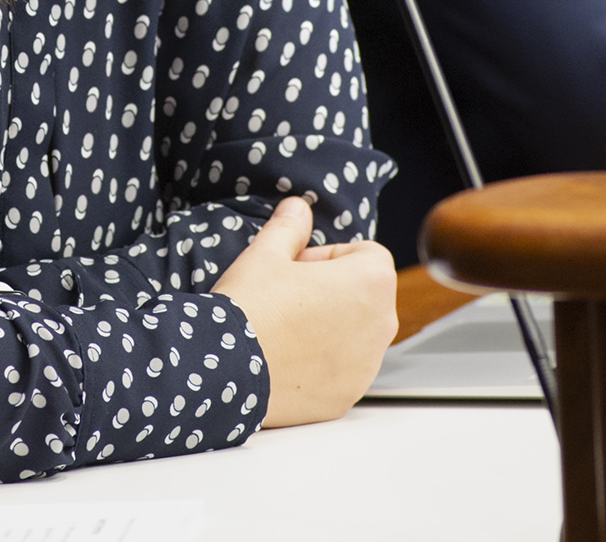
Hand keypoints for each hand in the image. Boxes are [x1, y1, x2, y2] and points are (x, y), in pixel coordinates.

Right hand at [212, 196, 397, 426]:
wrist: (224, 371)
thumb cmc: (250, 307)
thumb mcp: (267, 253)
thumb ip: (291, 226)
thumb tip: (298, 208)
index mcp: (372, 282)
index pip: (368, 255)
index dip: (330, 256)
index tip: (300, 268)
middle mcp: (381, 327)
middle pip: (364, 295)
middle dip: (333, 291)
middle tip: (288, 295)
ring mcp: (365, 368)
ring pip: (354, 335)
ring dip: (330, 327)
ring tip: (285, 328)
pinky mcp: (346, 397)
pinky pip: (341, 371)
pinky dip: (321, 364)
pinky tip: (285, 358)